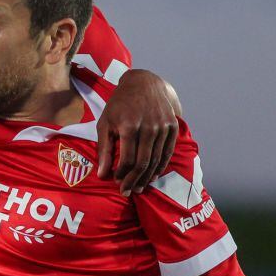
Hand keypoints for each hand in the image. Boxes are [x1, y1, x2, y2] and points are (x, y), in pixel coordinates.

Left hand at [96, 69, 179, 195]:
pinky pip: (168, 152)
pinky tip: (152, 176)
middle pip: (143, 163)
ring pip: (157, 160)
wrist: (143, 83)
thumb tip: (102, 175)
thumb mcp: (105, 123)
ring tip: (139, 187)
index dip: (122, 174)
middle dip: (134, 180)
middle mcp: (149, 127)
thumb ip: (104, 150)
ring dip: (147, 177)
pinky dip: (161, 166)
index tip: (117, 183)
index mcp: (129, 126)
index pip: (128, 159)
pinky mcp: (173, 126)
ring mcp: (163, 127)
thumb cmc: (119, 105)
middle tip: (128, 192)